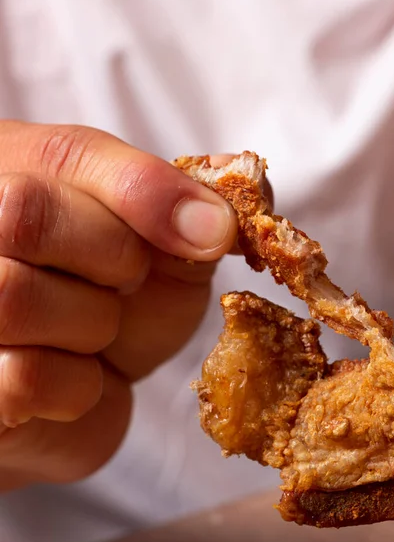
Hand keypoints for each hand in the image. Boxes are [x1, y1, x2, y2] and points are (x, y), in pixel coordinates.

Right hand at [0, 121, 237, 488]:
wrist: (92, 381)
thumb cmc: (119, 299)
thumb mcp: (161, 247)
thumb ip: (186, 212)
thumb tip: (224, 203)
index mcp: (17, 177)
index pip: (63, 153)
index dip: (145, 190)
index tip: (210, 230)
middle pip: (23, 214)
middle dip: (111, 257)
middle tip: (127, 281)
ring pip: (16, 297)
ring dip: (94, 325)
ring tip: (95, 330)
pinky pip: (23, 378)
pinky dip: (76, 388)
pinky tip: (73, 377)